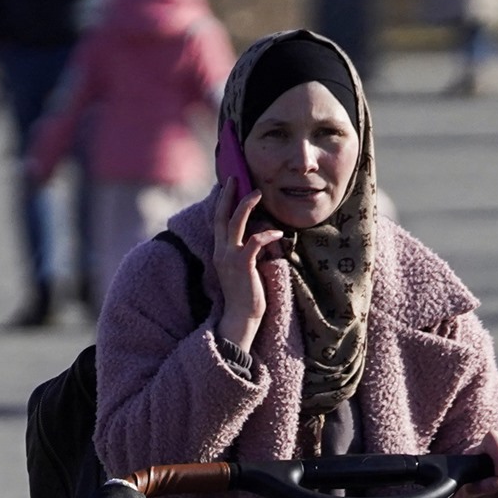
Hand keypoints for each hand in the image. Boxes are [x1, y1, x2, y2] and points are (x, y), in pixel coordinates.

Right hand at [208, 176, 281, 357]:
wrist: (242, 319)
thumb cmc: (246, 296)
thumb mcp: (242, 269)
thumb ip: (245, 252)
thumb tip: (259, 236)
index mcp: (219, 252)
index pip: (218, 221)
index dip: (222, 202)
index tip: (228, 186)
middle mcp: (221, 252)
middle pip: (221, 216)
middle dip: (228, 195)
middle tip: (236, 177)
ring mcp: (229, 258)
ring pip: (235, 223)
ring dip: (246, 205)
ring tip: (258, 193)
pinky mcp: (242, 265)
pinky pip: (255, 241)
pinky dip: (267, 234)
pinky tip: (279, 233)